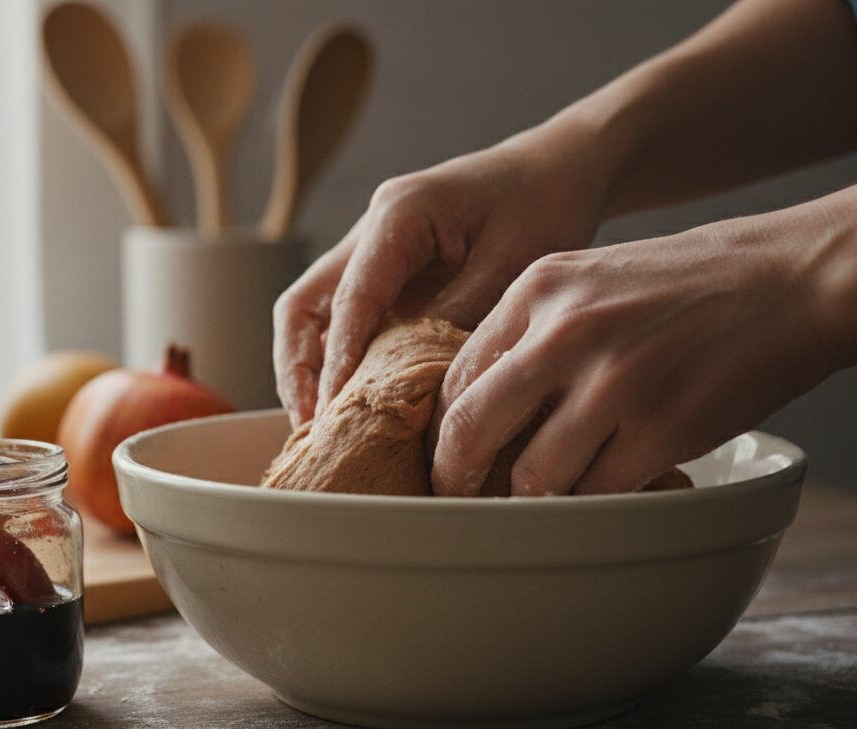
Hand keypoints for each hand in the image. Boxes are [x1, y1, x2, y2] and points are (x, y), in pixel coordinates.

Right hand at [272, 121, 614, 426]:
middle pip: (302, 307)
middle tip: (311, 431)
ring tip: (321, 430)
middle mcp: (370, 231)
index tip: (331, 417)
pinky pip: (345, 322)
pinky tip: (354, 406)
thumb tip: (411, 383)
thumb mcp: (516, 262)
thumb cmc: (545, 202)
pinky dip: (338, 363)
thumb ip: (461, 316)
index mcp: (398, 215)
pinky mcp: (386, 274)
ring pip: (312, 316)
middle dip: (297, 371)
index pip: (350, 300)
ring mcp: (372, 252)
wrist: (559, 168)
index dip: (337, 364)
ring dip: (309, 371)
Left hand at [428, 210, 838, 496]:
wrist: (790, 280)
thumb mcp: (589, 278)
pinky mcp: (659, 431)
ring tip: (537, 498)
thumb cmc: (686, 284)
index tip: (447, 450)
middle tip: (457, 495)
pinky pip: (596, 494)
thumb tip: (475, 397)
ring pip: (530, 477)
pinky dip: (589, 504)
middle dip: (453, 475)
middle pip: (469, 429)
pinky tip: (596, 492)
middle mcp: (564, 334)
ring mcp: (612, 385)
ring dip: (529, 497)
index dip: (442, 424)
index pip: (456, 375)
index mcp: (537, 290)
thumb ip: (530, 329)